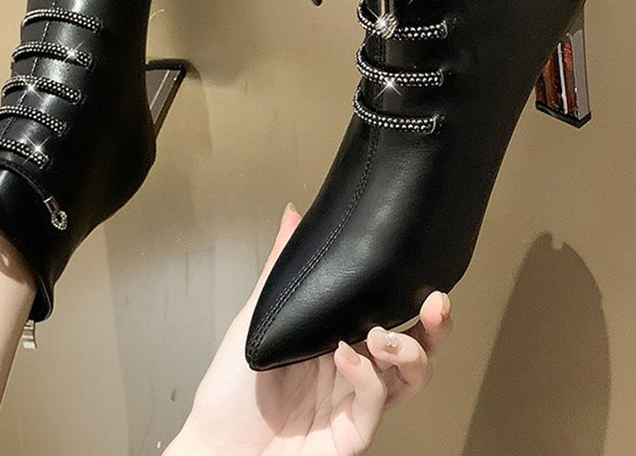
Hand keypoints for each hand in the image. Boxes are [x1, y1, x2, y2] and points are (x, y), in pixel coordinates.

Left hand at [166, 203, 453, 454]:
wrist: (214, 445)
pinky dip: (366, 377)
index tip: (423, 275)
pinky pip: (373, 404)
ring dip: (408, 352)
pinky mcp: (349, 435)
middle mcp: (352, 371)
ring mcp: (353, 403)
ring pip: (408, 379)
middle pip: (412, 349)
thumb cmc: (232, 388)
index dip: (412, 298)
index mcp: (337, 340)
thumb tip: (292, 216)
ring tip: (383, 334)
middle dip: (433, 327)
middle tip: (434, 304)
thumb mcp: (254, 318)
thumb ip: (279, 269)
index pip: (388, 316)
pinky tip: (347, 356)